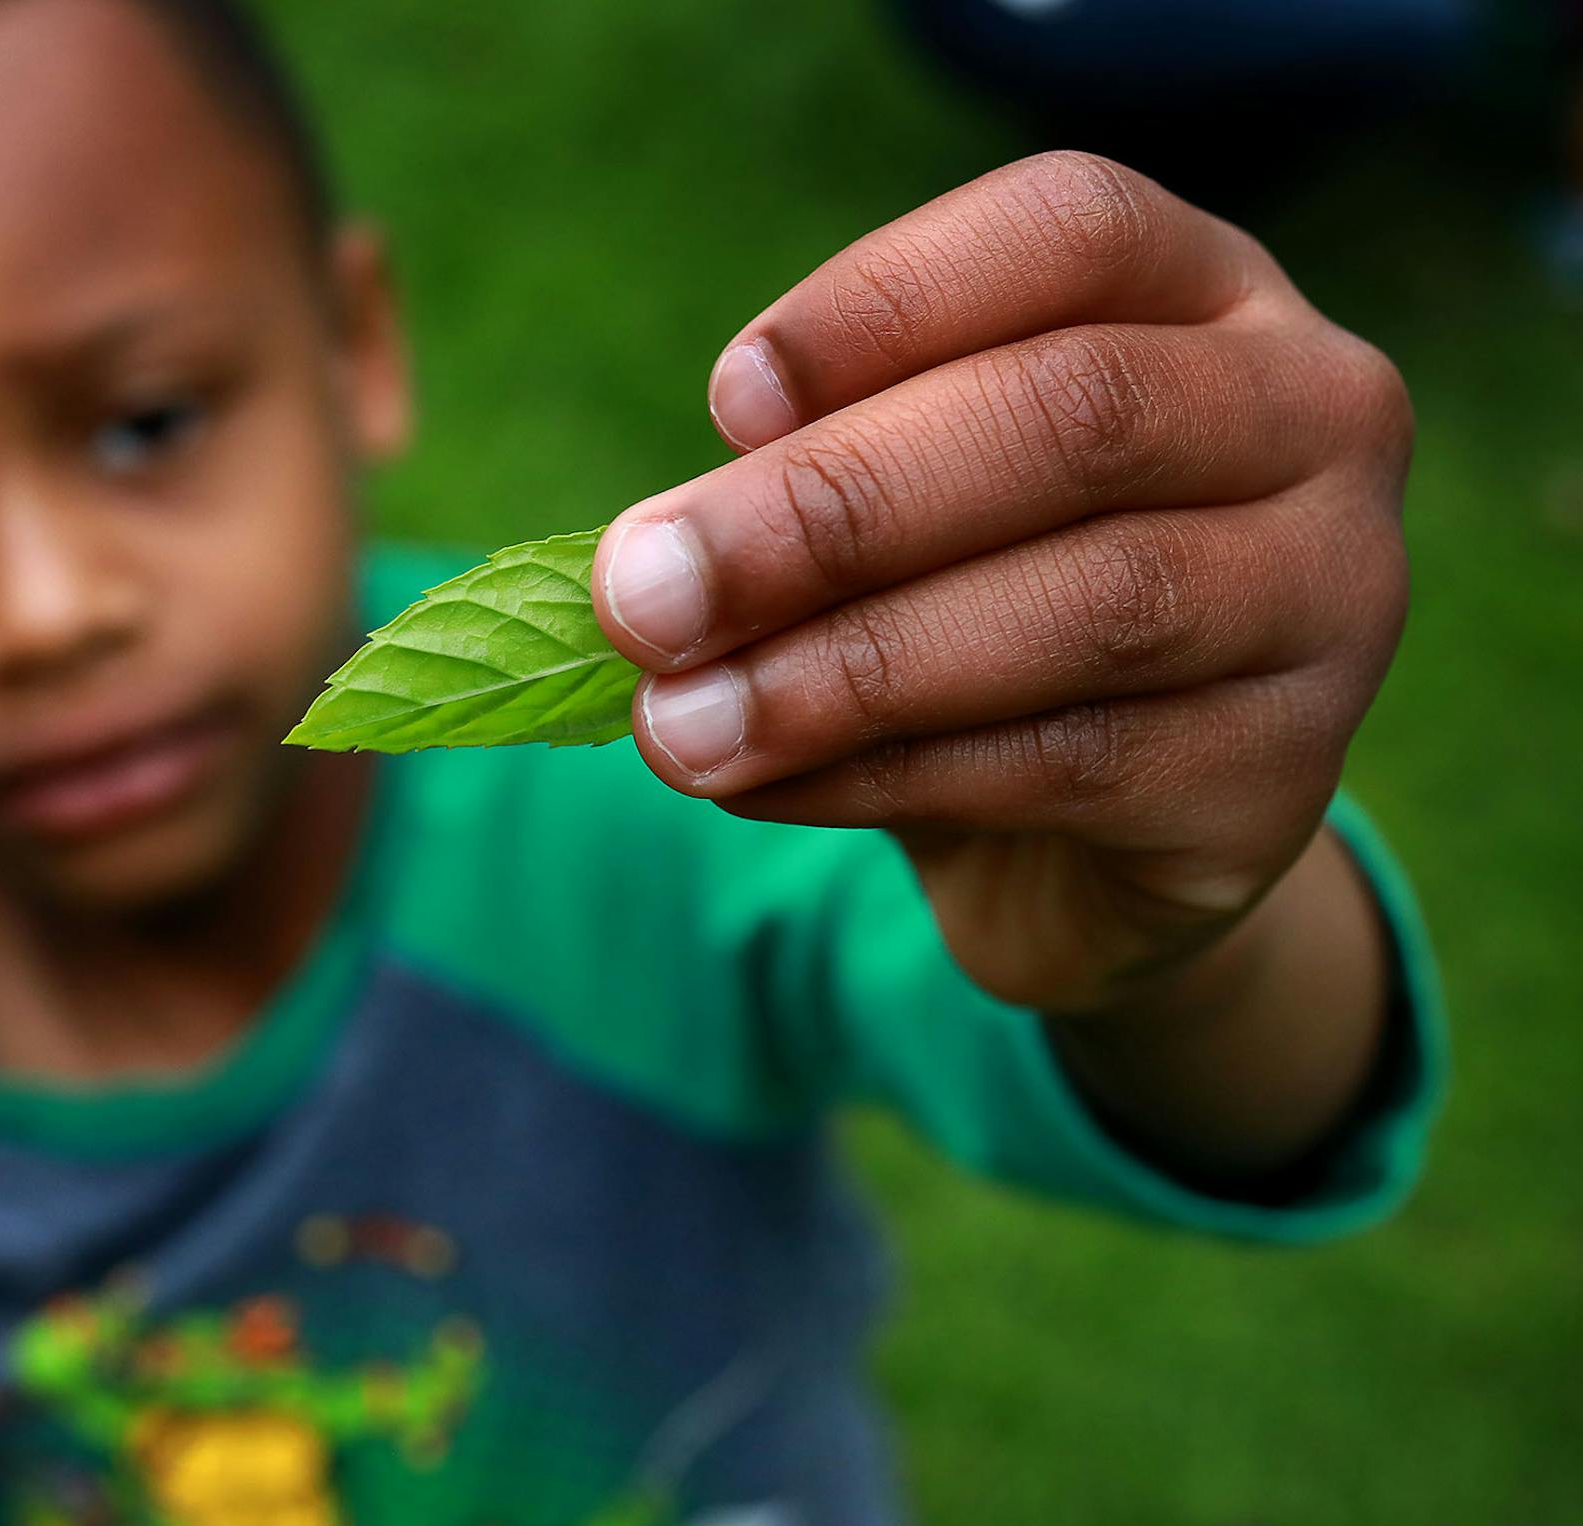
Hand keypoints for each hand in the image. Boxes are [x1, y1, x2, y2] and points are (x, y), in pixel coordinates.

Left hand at [594, 152, 1411, 1016]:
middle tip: (643, 597)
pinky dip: (882, 777)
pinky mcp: (1281, 776)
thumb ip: (807, 493)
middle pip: (1074, 417)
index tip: (722, 401)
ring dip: (840, 671)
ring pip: (1087, 607)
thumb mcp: (906, 513)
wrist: (1094, 845)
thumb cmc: (979, 620)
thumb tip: (648, 560)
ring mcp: (1329, 598)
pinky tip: (763, 786)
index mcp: (1208, 294)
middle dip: (828, 510)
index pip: (1071, 232)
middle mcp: (1309, 419)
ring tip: (677, 726)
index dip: (885, 303)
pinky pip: (1070, 764)